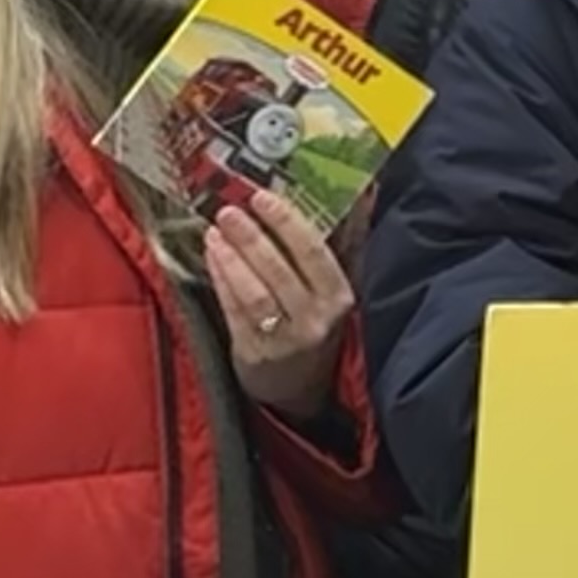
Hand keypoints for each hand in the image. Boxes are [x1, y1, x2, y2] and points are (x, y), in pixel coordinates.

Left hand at [205, 185, 359, 414]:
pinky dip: (221, 281)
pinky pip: (234, 312)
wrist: (302, 389)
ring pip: (255, 293)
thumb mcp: (337, 288)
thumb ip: (348, 241)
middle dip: (251, 237)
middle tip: (228, 212)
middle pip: (279, 271)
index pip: (314, 254)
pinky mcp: (254, 354)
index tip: (262, 197)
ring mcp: (283, 340)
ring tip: (215, 232)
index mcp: (340, 297)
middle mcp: (315, 319)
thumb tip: (366, 188)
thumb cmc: (318, 326)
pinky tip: (212, 257)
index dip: (287, 224)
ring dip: (232, 259)